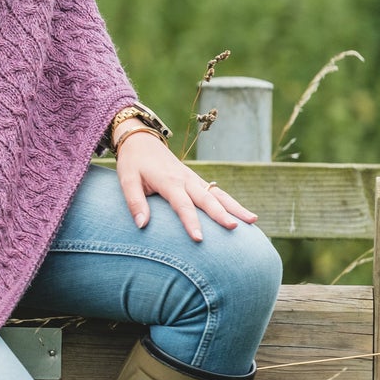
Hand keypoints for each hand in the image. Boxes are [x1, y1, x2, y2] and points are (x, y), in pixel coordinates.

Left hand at [114, 132, 258, 240]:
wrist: (141, 139)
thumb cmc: (132, 162)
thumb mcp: (126, 180)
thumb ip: (134, 202)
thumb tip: (141, 225)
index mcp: (168, 180)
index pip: (182, 204)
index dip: (191, 222)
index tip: (199, 239)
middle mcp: (185, 179)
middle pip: (207, 199)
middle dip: (221, 214)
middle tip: (234, 228)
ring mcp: (193, 179)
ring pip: (218, 194)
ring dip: (235, 207)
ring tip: (253, 221)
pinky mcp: (196, 180)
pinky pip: (216, 192)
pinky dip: (231, 202)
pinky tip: (243, 214)